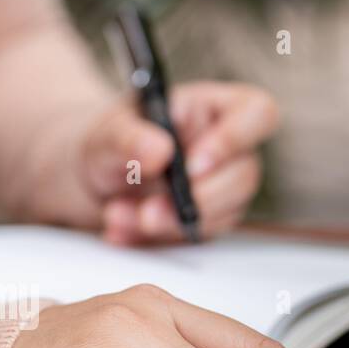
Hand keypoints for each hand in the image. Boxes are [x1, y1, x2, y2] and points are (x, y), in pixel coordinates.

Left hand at [81, 82, 278, 244]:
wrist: (92, 178)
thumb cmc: (110, 142)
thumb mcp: (108, 133)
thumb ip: (129, 138)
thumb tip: (160, 151)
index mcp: (213, 108)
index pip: (257, 113)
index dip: (235, 139)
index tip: (192, 166)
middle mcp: (227, 149)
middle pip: (244, 176)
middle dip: (196, 200)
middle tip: (148, 211)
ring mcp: (220, 187)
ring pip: (221, 214)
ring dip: (168, 224)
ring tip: (116, 214)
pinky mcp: (206, 220)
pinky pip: (193, 237)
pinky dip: (154, 239)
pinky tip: (121, 228)